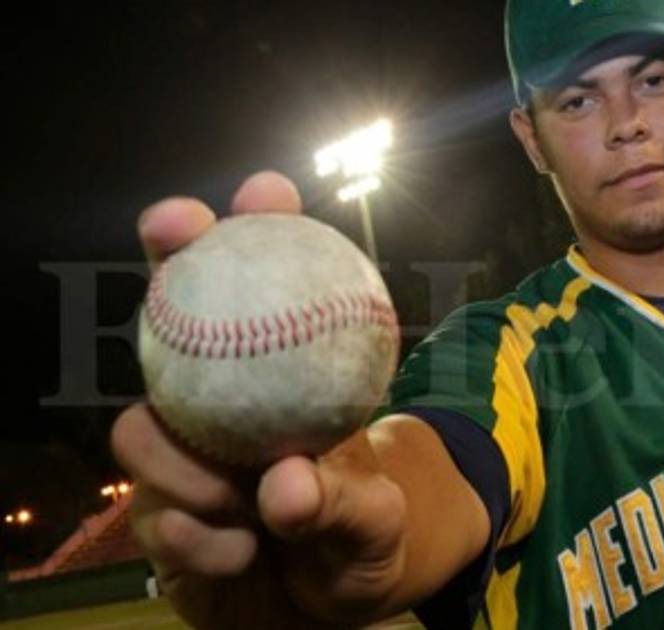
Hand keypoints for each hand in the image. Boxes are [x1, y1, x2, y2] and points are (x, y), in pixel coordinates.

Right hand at [113, 172, 416, 627]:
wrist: (331, 607)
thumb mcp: (378, 519)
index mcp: (286, 383)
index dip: (257, 230)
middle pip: (177, 318)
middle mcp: (223, 406)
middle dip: (171, 259)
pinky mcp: (159, 520)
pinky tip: (239, 552)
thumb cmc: (365, 536)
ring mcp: (182, 459)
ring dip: (184, 466)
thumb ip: (344, 501)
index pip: (268, 294)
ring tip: (240, 504)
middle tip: (172, 228)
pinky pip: (153, 517)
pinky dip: (196, 539)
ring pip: (141, 431)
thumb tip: (280, 483)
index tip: (266, 191)